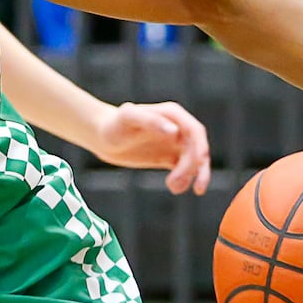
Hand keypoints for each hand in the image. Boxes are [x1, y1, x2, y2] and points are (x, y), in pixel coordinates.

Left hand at [91, 101, 211, 194]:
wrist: (102, 136)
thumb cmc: (113, 124)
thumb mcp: (128, 118)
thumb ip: (151, 121)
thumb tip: (175, 132)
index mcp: (172, 114)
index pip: (195, 131)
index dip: (201, 148)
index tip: (196, 164)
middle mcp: (178, 127)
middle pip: (198, 149)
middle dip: (193, 167)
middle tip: (174, 184)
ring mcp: (175, 143)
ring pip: (195, 161)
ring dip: (191, 176)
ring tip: (173, 188)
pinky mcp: (169, 157)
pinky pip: (185, 170)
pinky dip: (185, 180)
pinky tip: (174, 188)